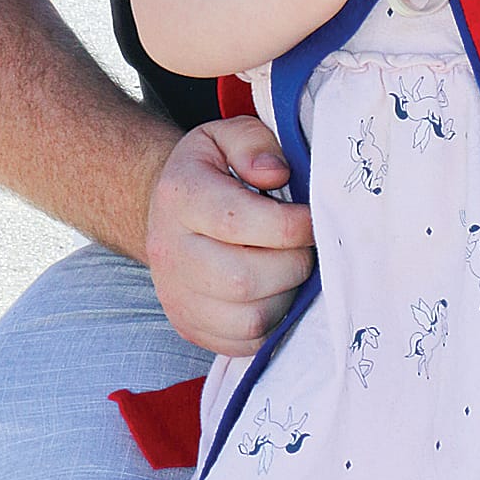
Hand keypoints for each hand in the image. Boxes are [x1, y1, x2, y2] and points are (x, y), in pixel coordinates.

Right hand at [145, 117, 313, 357]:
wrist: (167, 211)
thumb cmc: (210, 171)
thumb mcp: (225, 135)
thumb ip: (254, 143)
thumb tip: (277, 173)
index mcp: (180, 196)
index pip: (240, 221)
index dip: (291, 224)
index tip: (312, 217)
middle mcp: (169, 251)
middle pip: (245, 279)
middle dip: (293, 264)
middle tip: (305, 246)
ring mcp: (176, 296)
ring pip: (249, 319)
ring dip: (286, 296)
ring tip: (290, 267)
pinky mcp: (189, 327)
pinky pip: (244, 344)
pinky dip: (272, 323)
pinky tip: (276, 292)